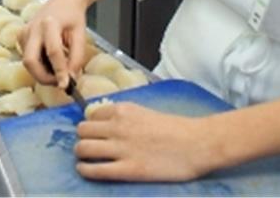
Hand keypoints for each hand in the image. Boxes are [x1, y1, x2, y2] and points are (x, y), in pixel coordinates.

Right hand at [19, 0, 89, 87]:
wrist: (63, 0)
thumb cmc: (73, 16)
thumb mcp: (81, 35)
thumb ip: (77, 58)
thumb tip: (71, 79)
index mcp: (50, 23)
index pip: (53, 52)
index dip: (59, 71)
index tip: (66, 86)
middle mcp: (33, 28)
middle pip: (31, 61)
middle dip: (43, 77)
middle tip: (59, 83)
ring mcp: (24, 32)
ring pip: (28, 62)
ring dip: (42, 73)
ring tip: (58, 71)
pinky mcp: (21, 37)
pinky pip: (27, 58)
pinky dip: (39, 66)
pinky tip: (50, 62)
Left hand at [75, 102, 215, 181]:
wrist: (198, 144)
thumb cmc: (177, 128)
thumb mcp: (146, 112)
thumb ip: (126, 116)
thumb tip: (108, 122)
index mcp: (124, 110)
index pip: (91, 115)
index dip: (92, 125)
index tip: (95, 132)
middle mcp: (118, 126)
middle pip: (82, 130)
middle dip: (83, 138)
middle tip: (89, 146)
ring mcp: (122, 148)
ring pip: (83, 148)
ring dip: (81, 154)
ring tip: (85, 159)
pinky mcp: (128, 170)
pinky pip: (95, 170)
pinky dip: (86, 170)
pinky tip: (86, 170)